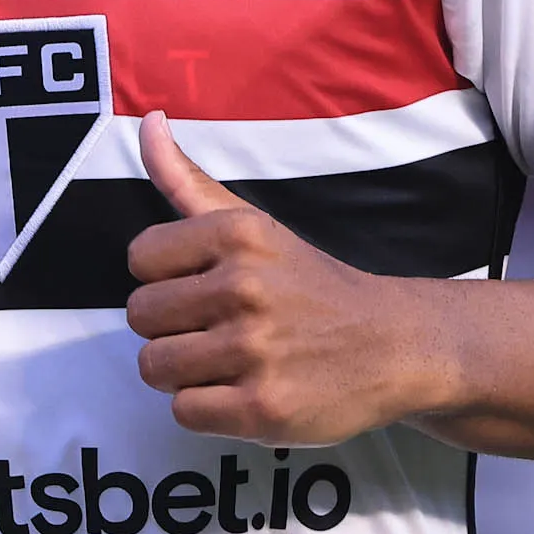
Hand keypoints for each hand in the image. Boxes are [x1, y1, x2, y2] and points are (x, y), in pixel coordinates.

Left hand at [123, 111, 453, 444]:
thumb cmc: (309, 283)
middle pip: (140, 316)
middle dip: (170, 327)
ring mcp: (254, 351)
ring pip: (155, 366)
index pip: (139, 258)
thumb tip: (147, 122)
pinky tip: (242, 392)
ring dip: (184, 372)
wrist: (394, 345)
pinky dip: (206, 408)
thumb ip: (187, 178)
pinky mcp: (263, 409)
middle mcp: (244, 287)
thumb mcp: (252, 222)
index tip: (202, 286)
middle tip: (216, 329)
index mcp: (237, 235)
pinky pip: (184, 411)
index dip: (164, 278)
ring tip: (227, 363)